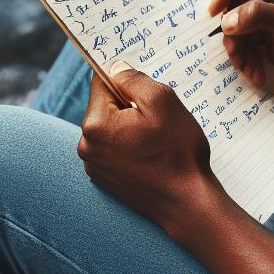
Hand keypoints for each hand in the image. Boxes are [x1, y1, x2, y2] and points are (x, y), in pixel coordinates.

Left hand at [78, 63, 222, 234]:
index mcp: (95, 124)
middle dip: (129, 106)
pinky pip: (114, 150)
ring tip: (156, 140)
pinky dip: (130, 147)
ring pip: (111, 129)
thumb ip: (134, 79)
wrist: (188, 204)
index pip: (101, 82)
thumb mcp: (162, 101)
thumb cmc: (178, 153)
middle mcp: (86, 146)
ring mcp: (94, 166)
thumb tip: (116, 69)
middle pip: (105, 107)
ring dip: (130, 127)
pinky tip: (151, 156)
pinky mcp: (105, 180)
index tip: (144, 89)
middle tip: (157, 119)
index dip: (126, 80)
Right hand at [208, 0, 273, 97]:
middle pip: (233, 3)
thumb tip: (227, 20)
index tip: (216, 12)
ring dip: (238, 51)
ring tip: (250, 69)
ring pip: (234, 30)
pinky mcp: (267, 43)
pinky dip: (246, 63)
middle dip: (231, 29)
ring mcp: (268, 20)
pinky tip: (259, 76)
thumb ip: (261, 16)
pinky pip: (243, 48)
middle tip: (234, 48)